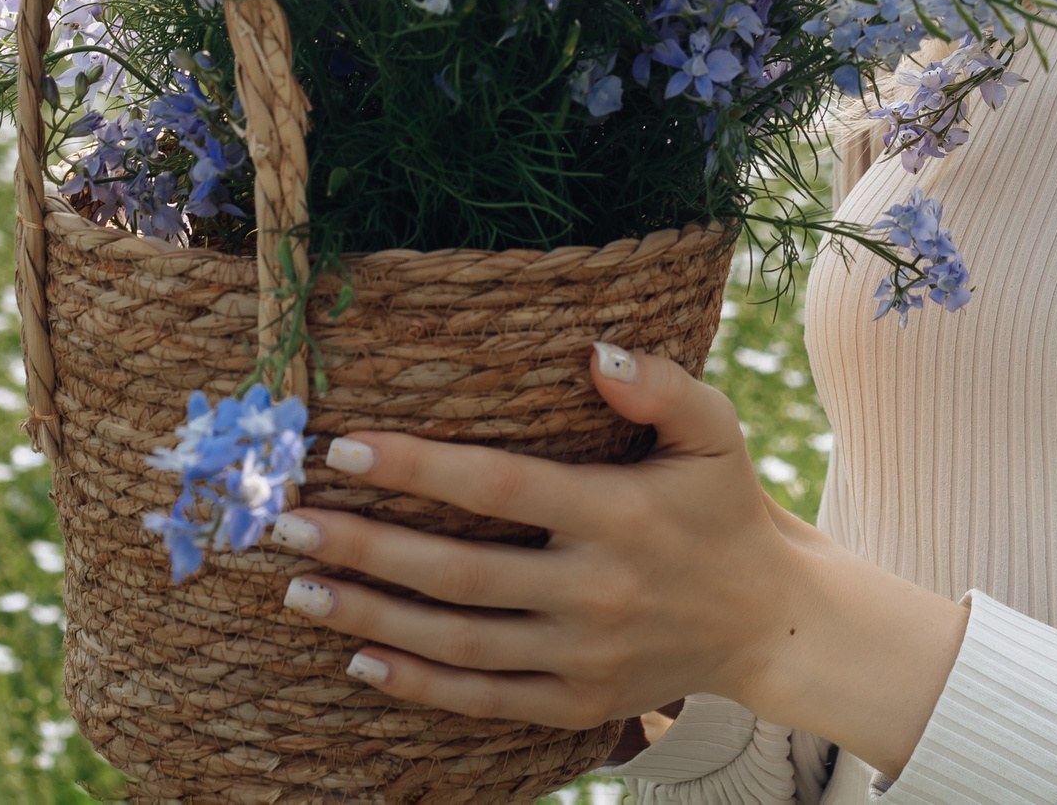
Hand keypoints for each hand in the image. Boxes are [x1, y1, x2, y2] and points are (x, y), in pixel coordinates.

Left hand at [270, 342, 969, 777]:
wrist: (767, 618)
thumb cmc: (725, 506)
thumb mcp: (715, 431)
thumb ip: (661, 386)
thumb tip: (595, 352)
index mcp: (618, 515)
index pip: (500, 487)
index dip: (419, 467)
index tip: (345, 444)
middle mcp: (594, 592)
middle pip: (456, 572)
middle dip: (365, 546)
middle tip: (289, 521)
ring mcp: (581, 656)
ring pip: (455, 641)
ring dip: (369, 614)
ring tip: (298, 585)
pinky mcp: (575, 703)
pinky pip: (480, 699)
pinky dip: (414, 683)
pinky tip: (357, 655)